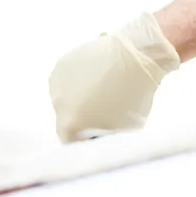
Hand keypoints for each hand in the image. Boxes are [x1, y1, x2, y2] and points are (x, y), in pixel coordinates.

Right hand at [48, 12, 179, 142]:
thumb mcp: (122, 130)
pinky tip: (98, 75)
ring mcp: (58, 80)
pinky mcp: (63, 62)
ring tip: (101, 90)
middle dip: (81, 117)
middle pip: (67, 117)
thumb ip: (103, 138)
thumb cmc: (133, 95)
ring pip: (66, 96)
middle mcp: (58, 102)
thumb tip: (96, 136)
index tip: (98, 135)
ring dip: (78, 97)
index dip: (85, 140)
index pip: (70, 141)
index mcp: (69, 121)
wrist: (137, 55)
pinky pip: (68, 78)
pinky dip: (79, 79)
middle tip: (103, 111)